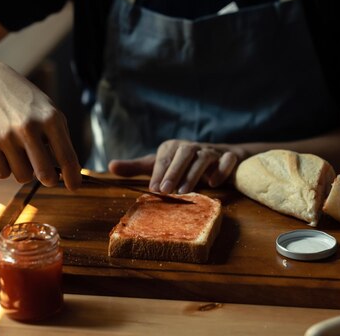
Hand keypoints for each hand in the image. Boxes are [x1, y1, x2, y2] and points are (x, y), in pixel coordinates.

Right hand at [0, 60, 81, 189]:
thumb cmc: (28, 104)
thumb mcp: (51, 114)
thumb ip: (62, 140)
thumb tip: (69, 174)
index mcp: (50, 120)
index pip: (66, 157)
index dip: (73, 177)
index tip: (74, 187)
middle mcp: (29, 128)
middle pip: (44, 174)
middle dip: (50, 180)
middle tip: (48, 177)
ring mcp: (6, 136)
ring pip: (23, 177)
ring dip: (26, 172)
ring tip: (24, 154)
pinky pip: (2, 174)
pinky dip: (7, 168)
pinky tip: (7, 152)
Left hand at [108, 140, 243, 193]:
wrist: (219, 157)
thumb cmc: (183, 164)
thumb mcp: (159, 165)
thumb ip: (137, 167)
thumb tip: (110, 166)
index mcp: (174, 147)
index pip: (164, 156)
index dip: (159, 172)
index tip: (153, 189)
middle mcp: (192, 147)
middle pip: (184, 153)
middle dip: (174, 171)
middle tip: (165, 191)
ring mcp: (211, 151)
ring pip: (204, 157)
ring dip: (194, 173)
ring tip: (185, 192)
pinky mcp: (228, 157)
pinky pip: (227, 160)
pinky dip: (222, 169)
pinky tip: (215, 183)